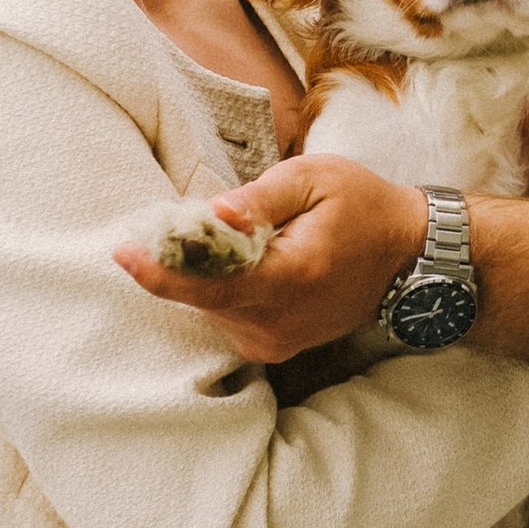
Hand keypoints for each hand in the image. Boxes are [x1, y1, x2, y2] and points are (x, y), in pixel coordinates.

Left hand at [114, 153, 426, 367]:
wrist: (407, 255)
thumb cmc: (362, 206)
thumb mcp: (315, 179)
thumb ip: (260, 200)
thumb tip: (213, 213)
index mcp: (292, 276)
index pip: (211, 285)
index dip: (160, 273)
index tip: (121, 254)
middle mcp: (281, 321)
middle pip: (203, 297)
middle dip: (181, 261)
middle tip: (177, 223)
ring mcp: (278, 341)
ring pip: (212, 309)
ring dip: (204, 275)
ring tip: (231, 239)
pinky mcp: (275, 348)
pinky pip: (227, 318)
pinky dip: (221, 290)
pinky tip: (241, 263)